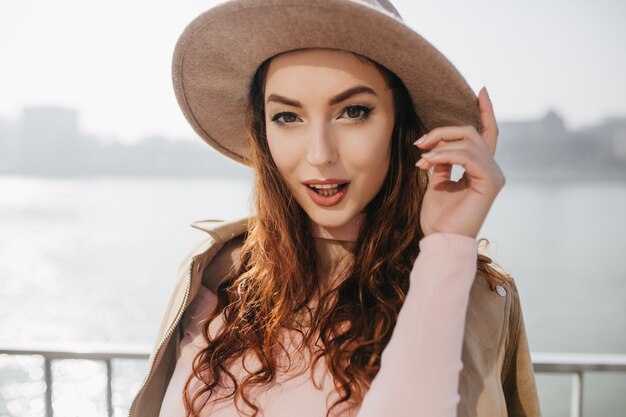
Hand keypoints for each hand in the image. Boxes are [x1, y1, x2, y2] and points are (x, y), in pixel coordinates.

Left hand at [414, 87, 504, 238]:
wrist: (441, 240)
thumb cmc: (438, 218)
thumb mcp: (437, 183)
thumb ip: (442, 163)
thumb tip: (437, 147)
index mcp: (481, 169)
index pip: (487, 134)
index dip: (486, 111)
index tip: (481, 91)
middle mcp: (492, 169)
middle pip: (471, 133)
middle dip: (442, 132)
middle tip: (419, 143)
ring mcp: (494, 174)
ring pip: (467, 141)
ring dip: (439, 145)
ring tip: (421, 159)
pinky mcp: (490, 181)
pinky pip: (466, 155)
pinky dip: (444, 155)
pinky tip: (428, 163)